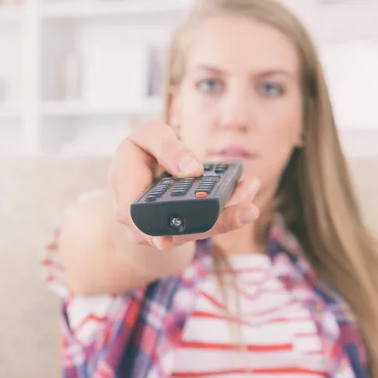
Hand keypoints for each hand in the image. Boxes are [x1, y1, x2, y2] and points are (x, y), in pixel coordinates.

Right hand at [108, 120, 259, 251]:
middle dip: (216, 221)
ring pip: (196, 230)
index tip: (169, 241)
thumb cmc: (142, 150)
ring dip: (228, 216)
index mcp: (126, 191)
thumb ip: (167, 147)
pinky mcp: (182, 229)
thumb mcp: (149, 136)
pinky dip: (228, 211)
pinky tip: (246, 194)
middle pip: (178, 230)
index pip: (136, 217)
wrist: (141, 169)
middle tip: (247, 209)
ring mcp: (162, 229)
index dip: (153, 232)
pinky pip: (205, 225)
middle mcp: (141, 219)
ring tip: (251, 196)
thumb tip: (191, 169)